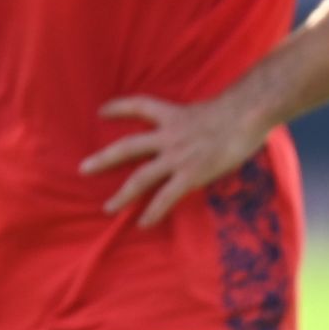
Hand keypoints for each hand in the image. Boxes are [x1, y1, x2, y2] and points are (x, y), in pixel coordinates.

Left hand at [79, 94, 269, 227]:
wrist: (245, 114)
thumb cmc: (235, 110)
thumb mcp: (206, 109)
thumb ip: (193, 122)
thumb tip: (197, 129)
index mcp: (171, 115)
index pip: (138, 106)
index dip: (119, 108)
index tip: (101, 111)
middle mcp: (167, 135)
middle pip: (127, 147)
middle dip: (103, 159)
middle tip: (83, 169)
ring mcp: (176, 156)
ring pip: (140, 177)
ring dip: (123, 195)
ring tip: (108, 208)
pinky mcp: (190, 174)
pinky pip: (166, 197)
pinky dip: (153, 211)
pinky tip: (143, 223)